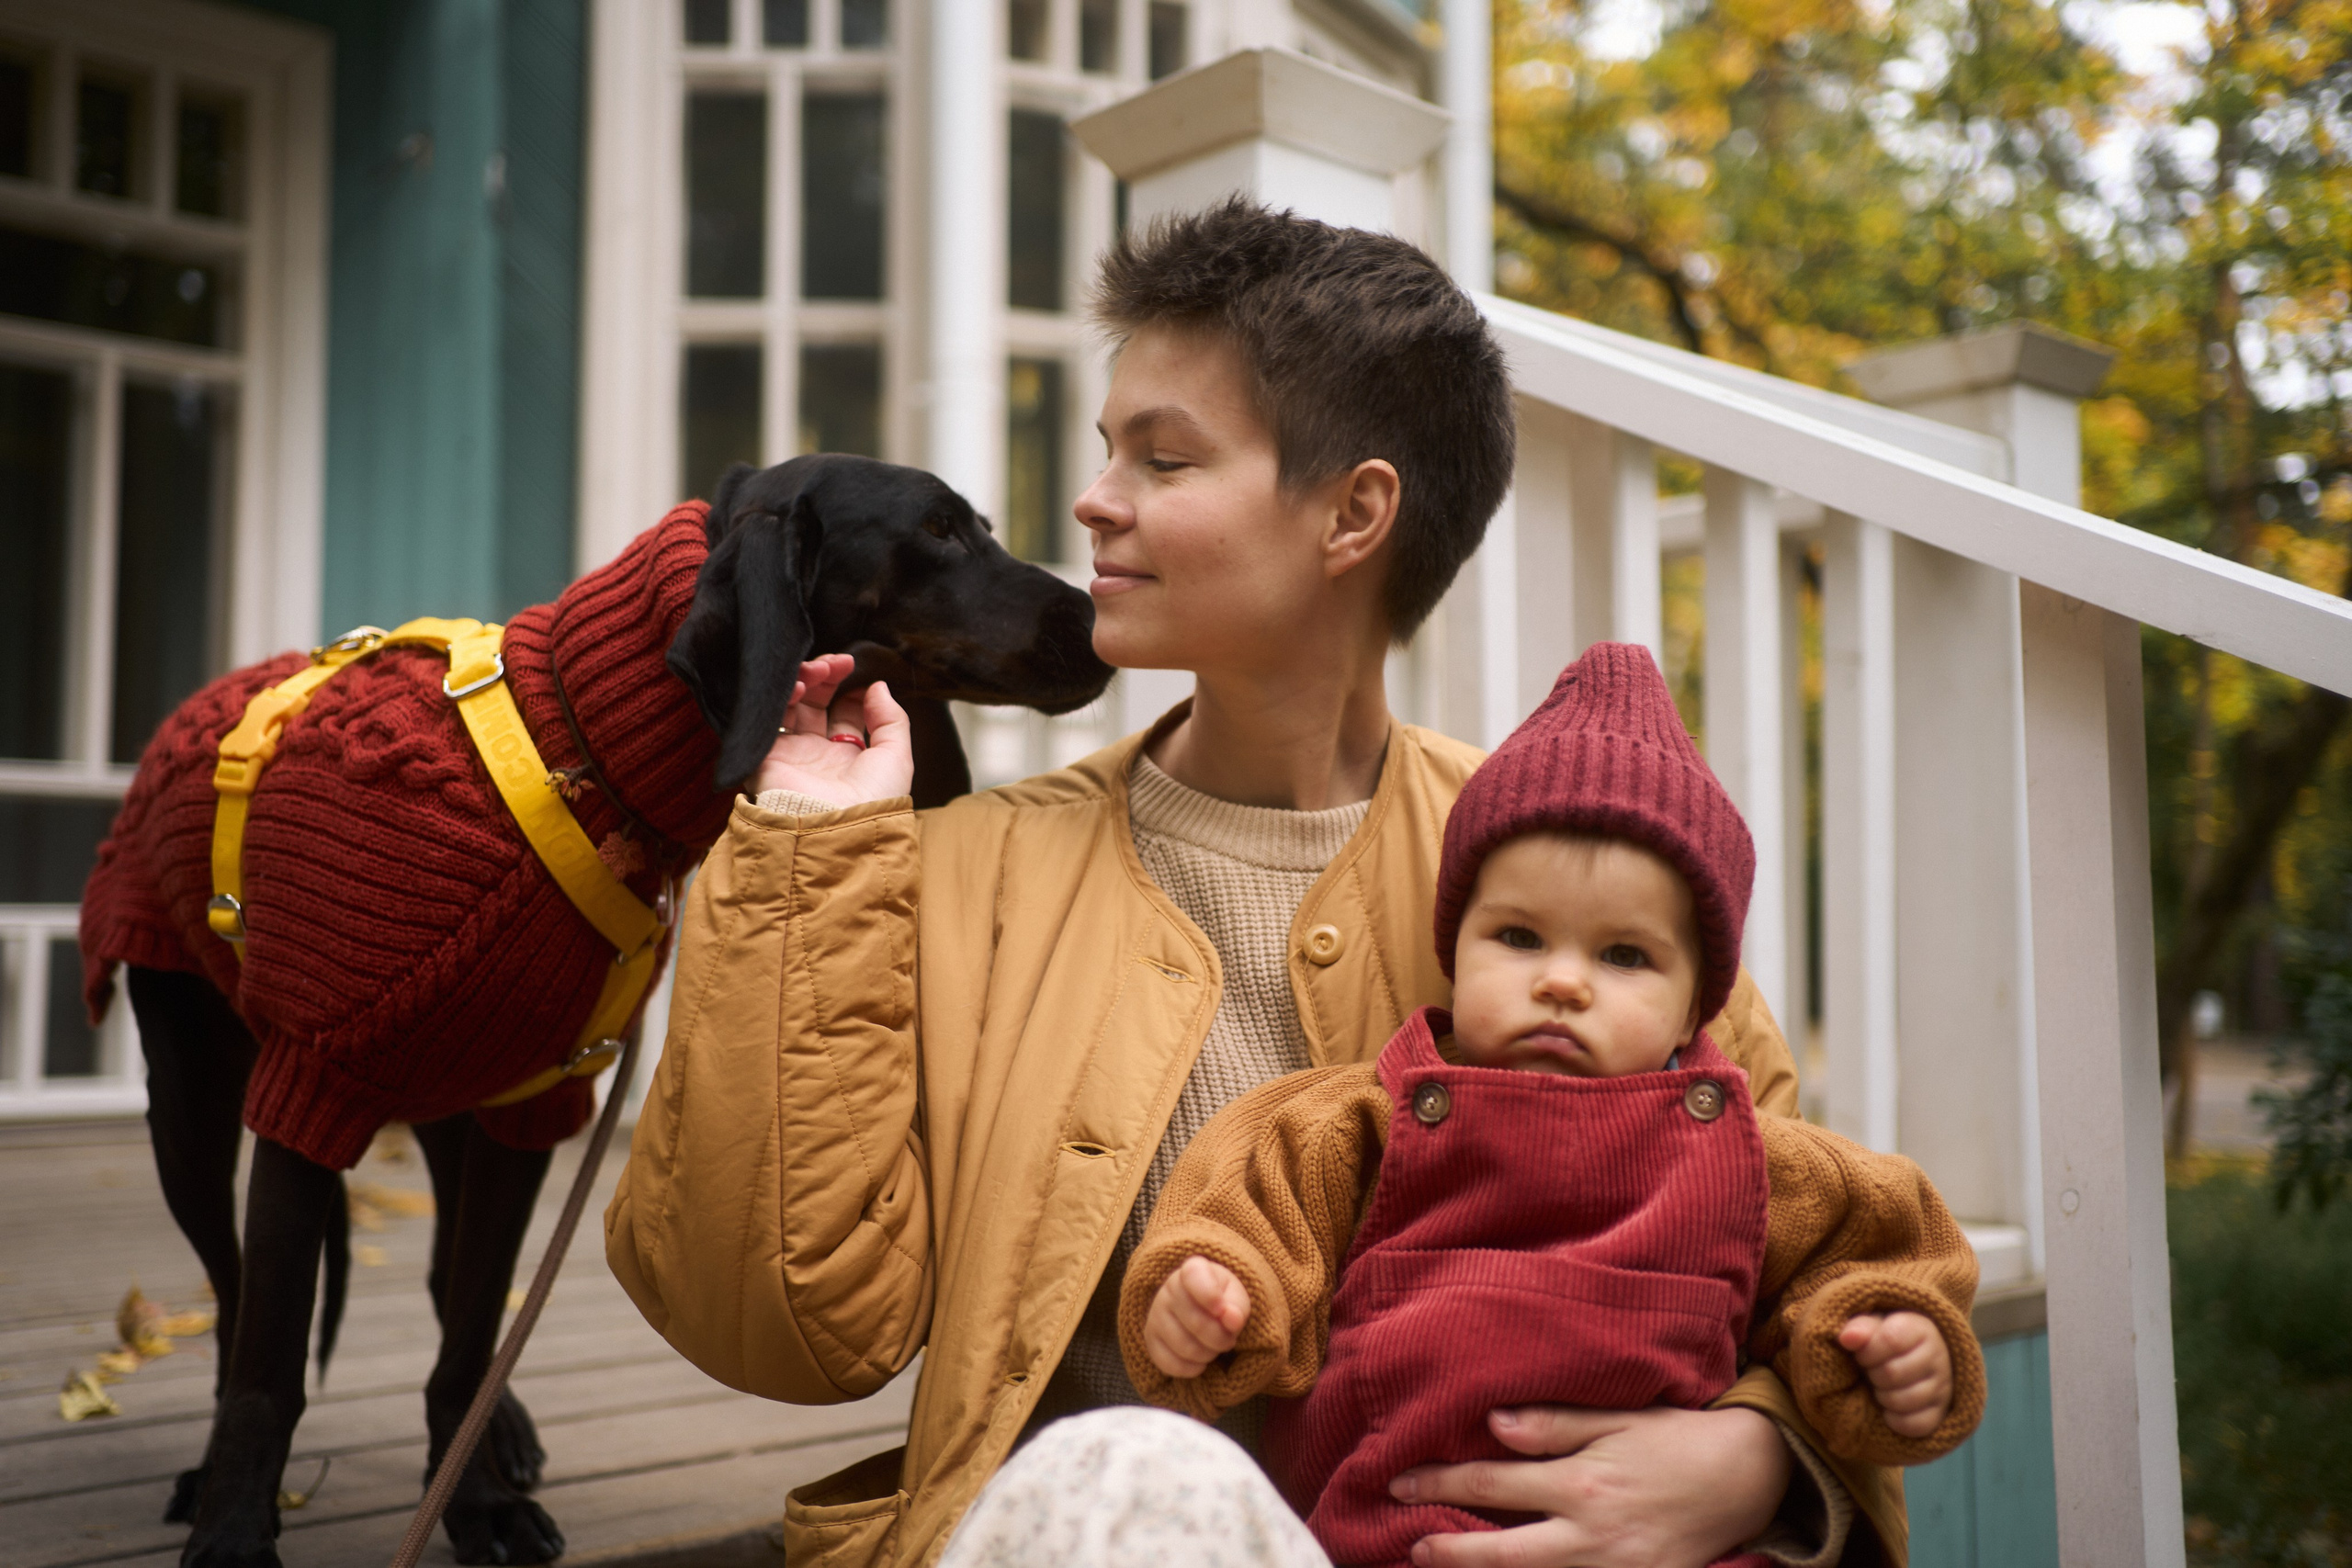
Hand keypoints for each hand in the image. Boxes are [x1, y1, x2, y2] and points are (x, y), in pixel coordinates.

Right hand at [747, 652, 914, 804]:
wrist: (836, 828)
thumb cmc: (872, 801)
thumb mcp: (897, 757)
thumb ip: (891, 718)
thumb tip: (878, 686)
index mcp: (850, 759)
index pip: (845, 713)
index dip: (851, 689)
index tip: (858, 673)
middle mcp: (819, 756)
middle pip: (817, 704)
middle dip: (828, 678)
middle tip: (839, 663)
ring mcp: (792, 754)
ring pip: (793, 705)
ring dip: (807, 680)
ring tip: (821, 669)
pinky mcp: (768, 755)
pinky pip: (770, 717)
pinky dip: (784, 695)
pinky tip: (802, 685)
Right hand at [1143, 1257, 1250, 1378]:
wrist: (1200, 1309)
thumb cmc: (1222, 1300)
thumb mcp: (1236, 1297)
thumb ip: (1237, 1307)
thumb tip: (1232, 1320)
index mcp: (1192, 1271)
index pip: (1194, 1277)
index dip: (1211, 1297)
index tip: (1223, 1311)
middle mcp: (1168, 1290)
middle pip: (1196, 1322)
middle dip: (1221, 1338)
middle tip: (1229, 1338)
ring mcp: (1155, 1316)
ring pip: (1185, 1347)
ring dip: (1209, 1354)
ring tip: (1215, 1347)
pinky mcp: (1151, 1341)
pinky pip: (1171, 1364)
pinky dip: (1193, 1368)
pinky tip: (1201, 1360)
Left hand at [1388, 1404, 1788, 1567]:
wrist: (1746, 1480)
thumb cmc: (1675, 1440)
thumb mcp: (1618, 1418)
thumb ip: (1556, 1424)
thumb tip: (1494, 1425)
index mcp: (1581, 1483)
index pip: (1492, 1485)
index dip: (1440, 1484)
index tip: (1399, 1482)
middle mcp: (1591, 1535)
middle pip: (1502, 1552)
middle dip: (1449, 1550)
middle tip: (1411, 1545)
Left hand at [1839, 1311, 1951, 1436]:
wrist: (1911, 1360)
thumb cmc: (1885, 1339)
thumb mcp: (1873, 1326)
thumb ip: (1860, 1328)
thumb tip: (1847, 1338)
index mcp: (1922, 1329)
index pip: (1891, 1339)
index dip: (1868, 1350)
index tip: (1862, 1354)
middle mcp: (1939, 1357)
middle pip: (1893, 1373)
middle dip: (1872, 1374)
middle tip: (1871, 1371)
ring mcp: (1943, 1387)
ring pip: (1903, 1401)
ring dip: (1881, 1397)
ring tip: (1880, 1386)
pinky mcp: (1941, 1413)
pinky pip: (1914, 1425)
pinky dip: (1894, 1420)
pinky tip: (1888, 1408)